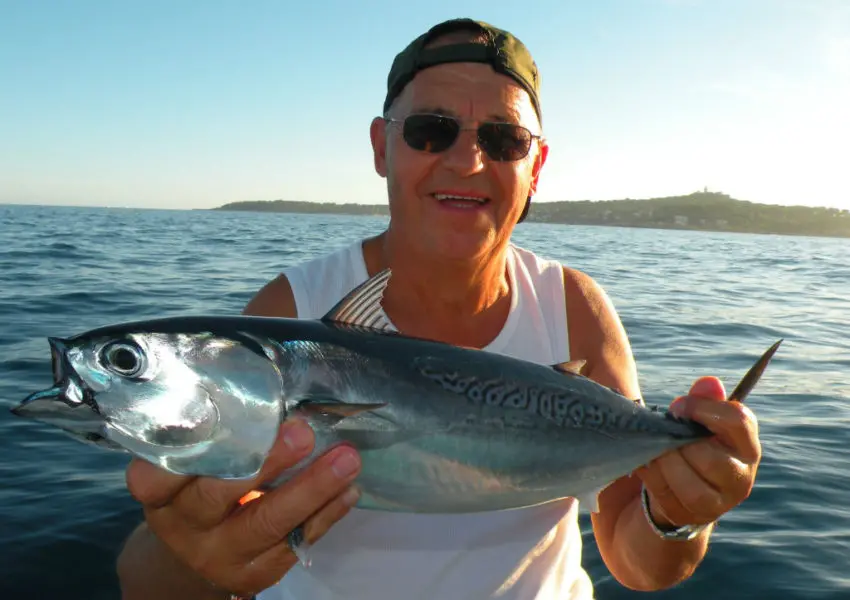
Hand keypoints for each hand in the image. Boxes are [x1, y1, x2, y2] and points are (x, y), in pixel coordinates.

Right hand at [124, 419, 361, 597]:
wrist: (198, 555)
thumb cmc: (200, 488)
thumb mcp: (191, 467)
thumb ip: (218, 440)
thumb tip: (272, 397)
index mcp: (161, 492)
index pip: (159, 473)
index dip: (192, 447)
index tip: (232, 415)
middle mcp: (184, 525)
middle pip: (220, 494)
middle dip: (268, 461)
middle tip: (304, 432)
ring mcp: (219, 553)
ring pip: (267, 521)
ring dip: (313, 487)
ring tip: (347, 459)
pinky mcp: (255, 574)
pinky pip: (295, 542)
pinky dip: (326, 514)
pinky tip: (348, 490)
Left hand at [636, 376, 760, 528]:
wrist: (679, 493)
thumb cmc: (691, 447)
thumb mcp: (698, 422)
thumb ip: (703, 401)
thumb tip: (709, 383)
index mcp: (746, 446)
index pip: (739, 422)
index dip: (704, 409)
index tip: (678, 407)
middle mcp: (740, 477)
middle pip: (710, 458)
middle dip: (678, 442)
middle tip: (664, 432)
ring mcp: (718, 503)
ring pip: (688, 482)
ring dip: (663, 461)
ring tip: (655, 450)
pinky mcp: (691, 516)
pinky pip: (665, 493)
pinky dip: (650, 474)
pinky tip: (645, 463)